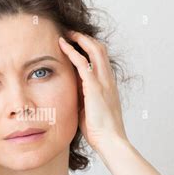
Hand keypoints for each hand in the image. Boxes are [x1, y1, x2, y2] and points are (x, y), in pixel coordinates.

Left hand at [58, 31, 128, 151]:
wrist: (110, 141)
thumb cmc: (100, 131)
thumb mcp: (89, 110)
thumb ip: (82, 98)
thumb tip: (71, 92)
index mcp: (108, 85)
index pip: (101, 59)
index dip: (90, 48)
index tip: (77, 43)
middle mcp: (108, 80)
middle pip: (100, 49)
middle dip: (85, 38)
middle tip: (71, 33)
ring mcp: (103, 82)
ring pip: (94, 50)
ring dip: (80, 39)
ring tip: (67, 34)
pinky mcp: (94, 87)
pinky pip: (83, 63)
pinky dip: (72, 51)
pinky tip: (62, 45)